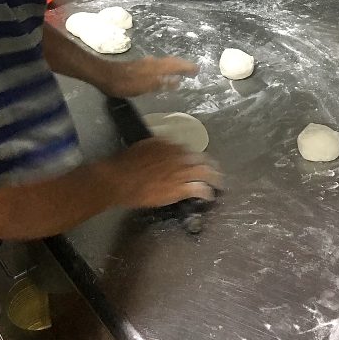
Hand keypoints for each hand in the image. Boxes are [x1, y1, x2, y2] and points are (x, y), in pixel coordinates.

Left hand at [99, 56, 197, 97]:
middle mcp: (153, 62)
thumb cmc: (125, 83)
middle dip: (183, 65)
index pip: (176, 65)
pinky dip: (166, 68)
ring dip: (175, 66)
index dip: (187, 67)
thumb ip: (161, 83)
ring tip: (182, 72)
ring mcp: (146, 63)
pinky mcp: (140, 65)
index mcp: (156, 67)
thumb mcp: (144, 86)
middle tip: (193, 70)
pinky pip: (159, 65)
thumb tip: (177, 81)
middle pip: (172, 61)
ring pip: (165, 62)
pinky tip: (163, 74)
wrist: (105, 76)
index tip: (198, 70)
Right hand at [105, 138, 221, 207]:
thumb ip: (159, 146)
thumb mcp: (144, 146)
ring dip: (213, 177)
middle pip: (201, 159)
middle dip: (210, 165)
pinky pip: (198, 189)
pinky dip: (206, 192)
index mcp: (170, 144)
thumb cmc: (127, 163)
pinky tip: (209, 195)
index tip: (198, 160)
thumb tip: (165, 148)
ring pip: (204, 172)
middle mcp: (179, 155)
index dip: (196, 156)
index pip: (190, 149)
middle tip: (215, 170)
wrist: (120, 179)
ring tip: (218, 182)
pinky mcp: (179, 188)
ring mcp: (181, 172)